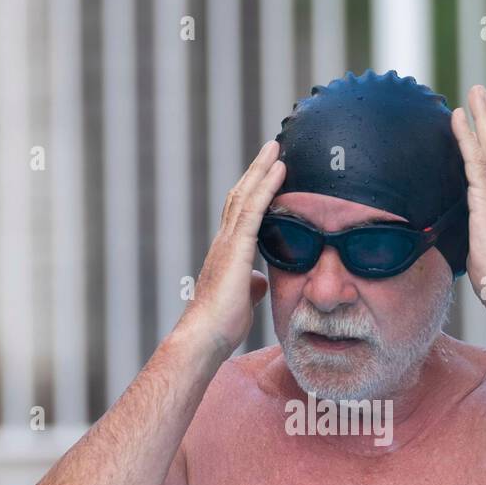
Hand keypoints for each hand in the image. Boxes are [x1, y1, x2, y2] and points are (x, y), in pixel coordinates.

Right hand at [180, 140, 285, 356]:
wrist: (206, 336)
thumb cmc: (222, 326)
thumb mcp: (244, 300)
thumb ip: (252, 284)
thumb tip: (261, 279)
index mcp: (227, 252)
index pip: (241, 214)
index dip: (253, 191)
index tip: (267, 172)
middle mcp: (224, 241)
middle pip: (240, 195)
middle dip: (256, 171)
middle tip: (272, 147)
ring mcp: (228, 242)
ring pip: (245, 195)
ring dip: (262, 169)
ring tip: (276, 147)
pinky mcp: (235, 248)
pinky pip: (253, 209)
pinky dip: (267, 186)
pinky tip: (279, 169)